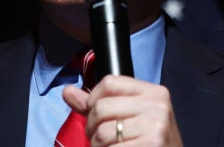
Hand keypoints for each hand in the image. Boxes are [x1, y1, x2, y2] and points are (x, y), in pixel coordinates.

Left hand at [62, 75, 182, 146]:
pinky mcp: (151, 144)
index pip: (109, 82)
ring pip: (102, 133)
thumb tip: (67, 91)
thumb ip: (98, 103)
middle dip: (92, 128)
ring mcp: (155, 126)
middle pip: (101, 108)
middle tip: (102, 139)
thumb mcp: (130, 116)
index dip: (93, 100)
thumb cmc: (149, 141)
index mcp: (153, 92)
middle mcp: (157, 105)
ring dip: (98, 146)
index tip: (97, 115)